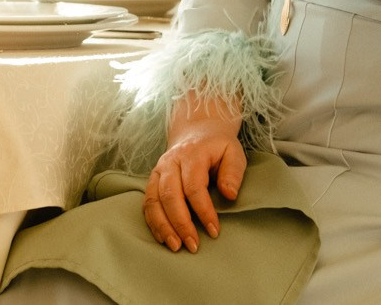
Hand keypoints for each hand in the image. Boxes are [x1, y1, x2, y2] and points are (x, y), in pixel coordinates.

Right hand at [142, 93, 246, 252]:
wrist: (196, 133)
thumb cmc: (217, 148)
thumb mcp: (233, 153)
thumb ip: (233, 172)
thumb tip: (229, 195)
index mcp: (191, 155)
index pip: (193, 186)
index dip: (203, 211)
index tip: (214, 231)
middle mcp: (170, 162)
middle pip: (169, 195)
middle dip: (181, 223)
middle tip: (193, 245)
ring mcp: (158, 171)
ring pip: (153, 200)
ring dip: (163, 226)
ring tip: (176, 246)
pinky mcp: (152, 181)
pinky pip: (147, 203)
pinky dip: (153, 222)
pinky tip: (163, 238)